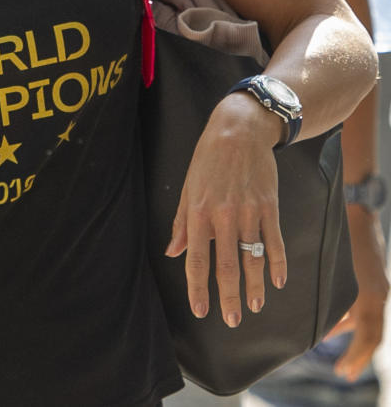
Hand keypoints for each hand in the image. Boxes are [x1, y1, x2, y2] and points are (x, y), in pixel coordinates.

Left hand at [166, 94, 286, 326]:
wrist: (239, 129)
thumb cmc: (208, 158)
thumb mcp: (188, 186)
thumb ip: (181, 222)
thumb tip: (171, 252)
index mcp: (199, 211)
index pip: (197, 258)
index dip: (198, 287)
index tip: (201, 310)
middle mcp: (224, 215)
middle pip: (227, 265)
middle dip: (229, 296)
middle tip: (231, 320)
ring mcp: (250, 212)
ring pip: (253, 259)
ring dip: (254, 287)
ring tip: (254, 307)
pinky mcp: (269, 206)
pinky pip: (275, 242)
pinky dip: (278, 264)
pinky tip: (278, 281)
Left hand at [329, 209, 387, 380]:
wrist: (358, 205)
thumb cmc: (342, 231)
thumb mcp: (333, 264)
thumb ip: (330, 292)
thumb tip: (318, 319)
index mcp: (369, 293)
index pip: (369, 334)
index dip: (356, 354)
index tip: (342, 371)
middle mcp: (378, 292)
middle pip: (372, 334)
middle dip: (358, 354)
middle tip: (343, 372)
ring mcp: (378, 285)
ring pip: (370, 322)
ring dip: (355, 339)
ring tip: (340, 357)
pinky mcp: (374, 278)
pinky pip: (367, 308)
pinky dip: (354, 321)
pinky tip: (337, 325)